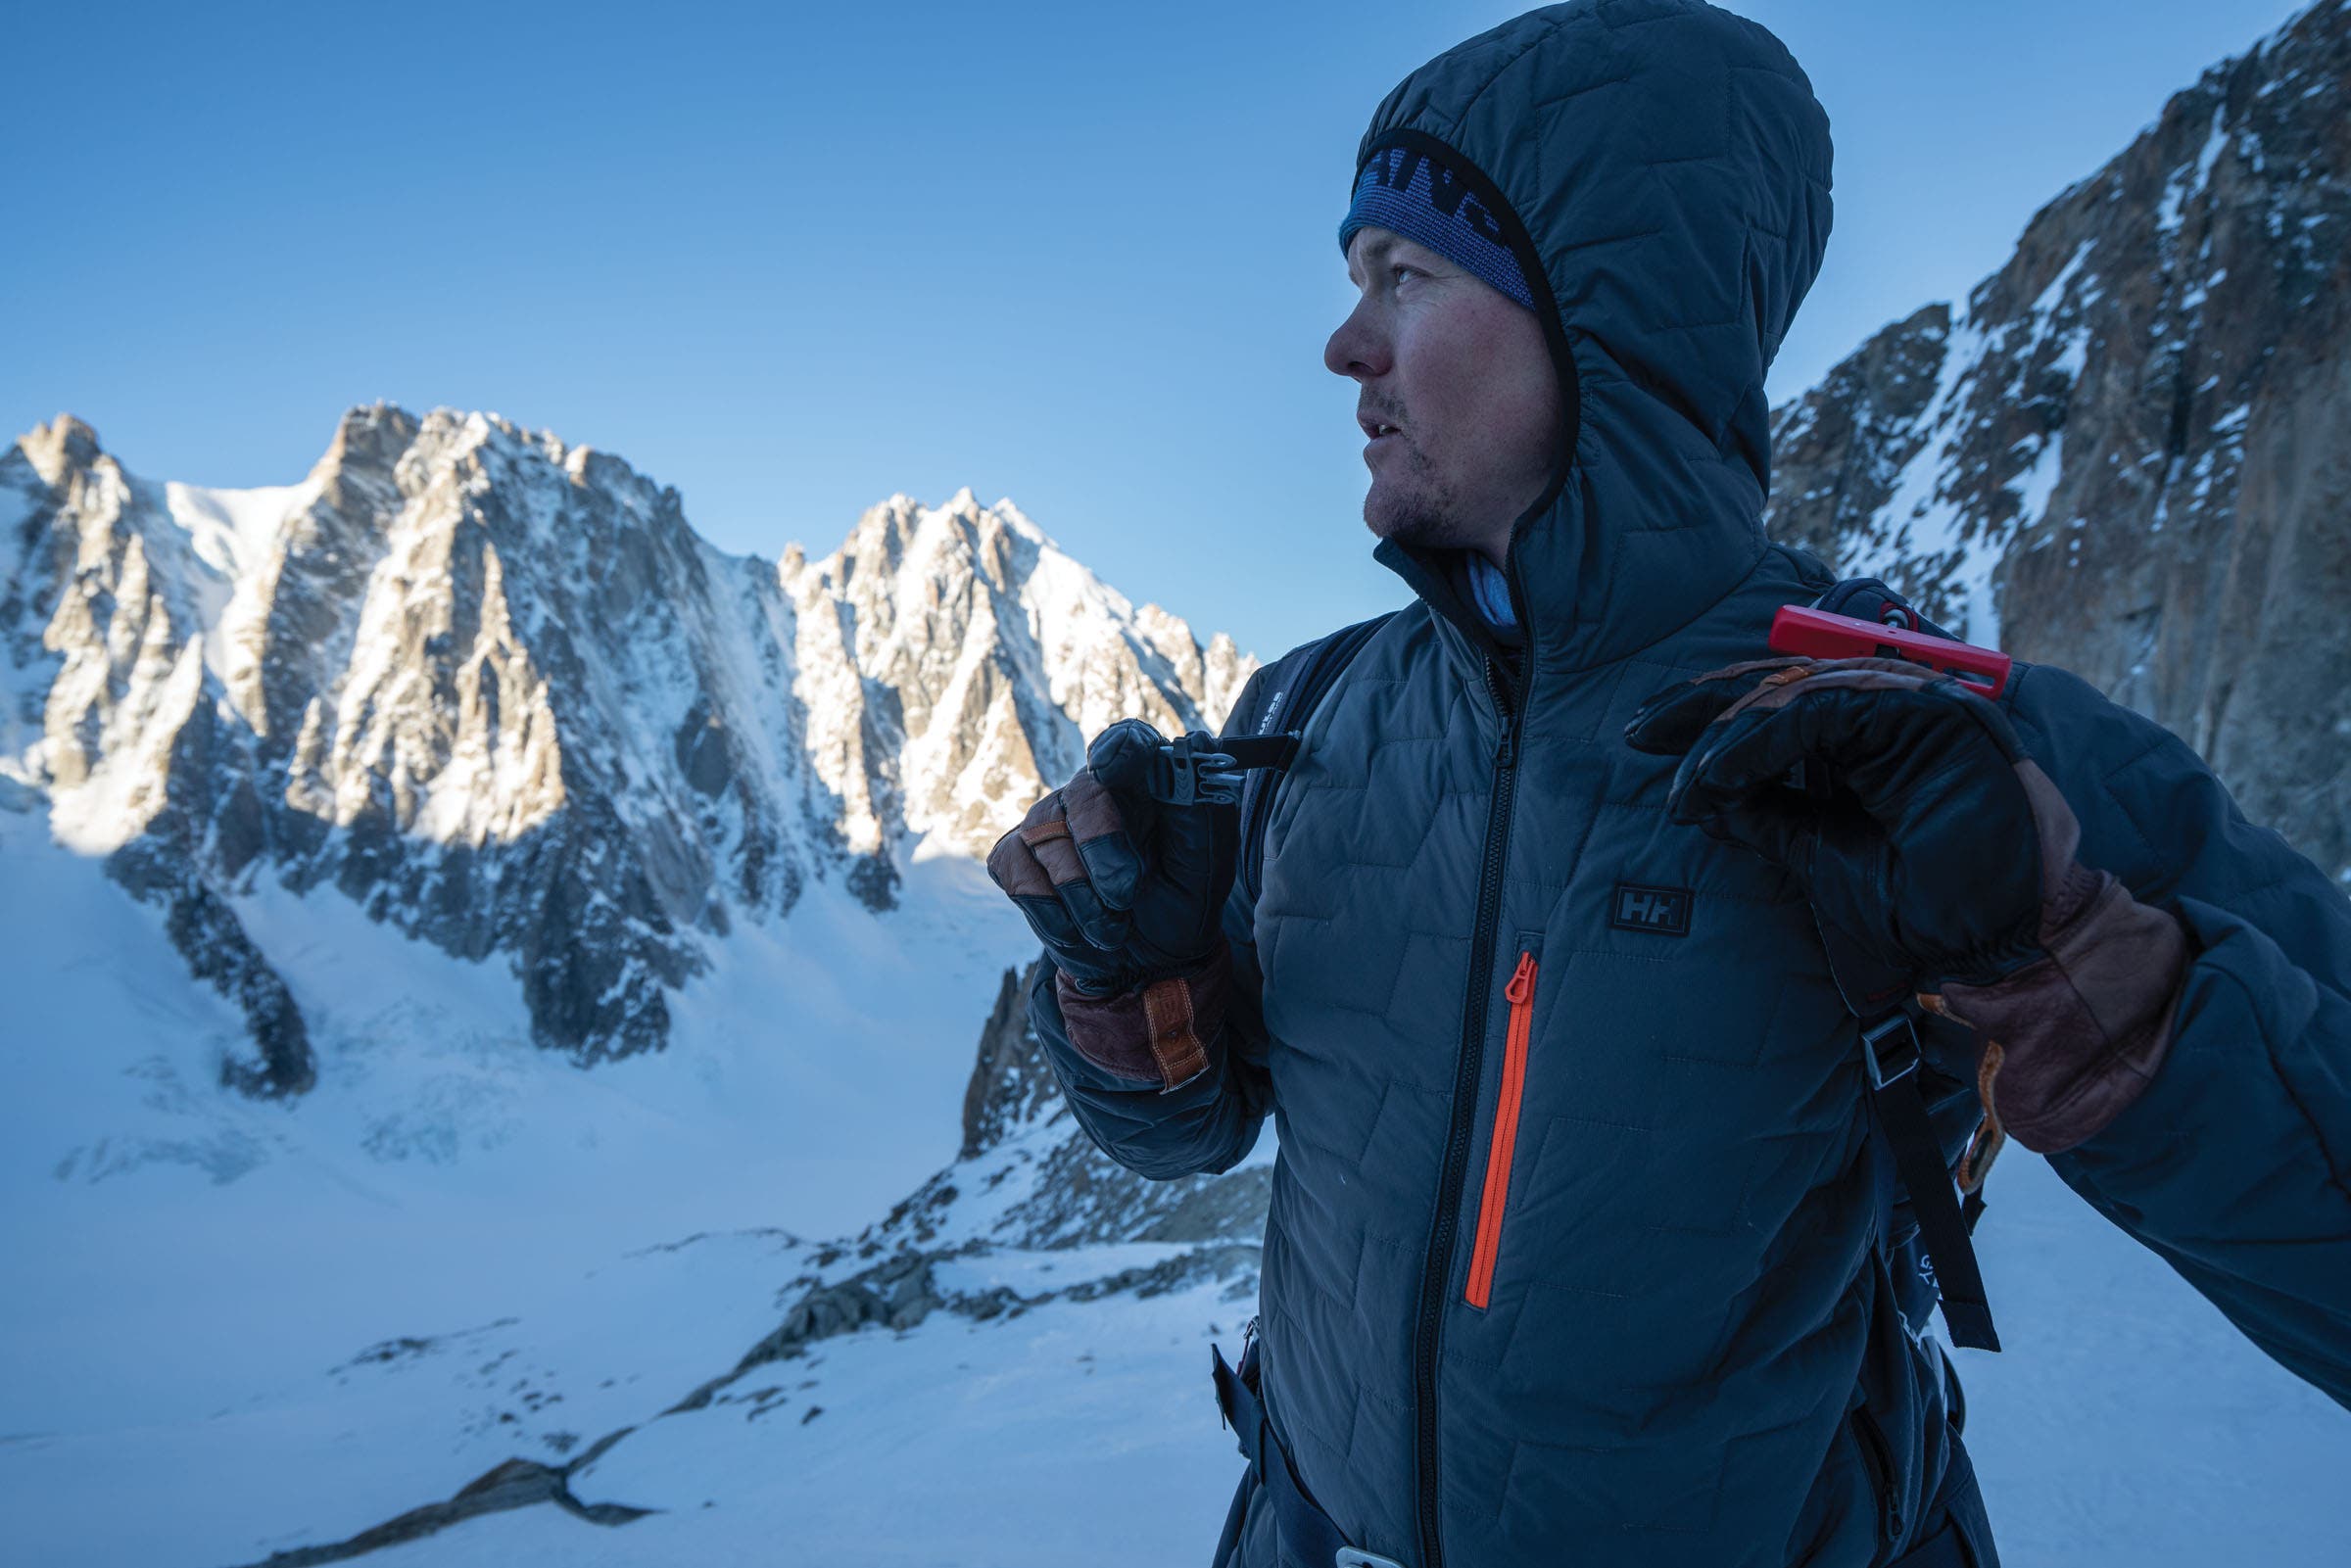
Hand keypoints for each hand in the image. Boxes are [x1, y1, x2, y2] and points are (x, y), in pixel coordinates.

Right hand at [985, 718, 1237, 993]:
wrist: (1147, 960)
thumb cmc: (1183, 902)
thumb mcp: (1207, 864)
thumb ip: (1201, 808)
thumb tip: (1191, 744)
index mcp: (1144, 780)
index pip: (1127, 742)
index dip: (1117, 749)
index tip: (1110, 765)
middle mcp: (1091, 789)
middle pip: (1082, 797)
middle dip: (1102, 854)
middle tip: (1127, 898)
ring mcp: (1047, 820)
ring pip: (1046, 842)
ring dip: (1083, 902)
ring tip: (1115, 931)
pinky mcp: (1014, 855)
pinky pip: (1016, 873)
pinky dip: (1050, 916)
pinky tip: (1077, 931)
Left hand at [1621, 655, 2051, 990]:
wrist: (1999, 948)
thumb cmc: (1923, 910)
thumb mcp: (1818, 857)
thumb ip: (1768, 819)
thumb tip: (1702, 796)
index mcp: (1865, 742)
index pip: (1775, 709)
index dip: (1706, 720)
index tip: (1642, 741)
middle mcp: (1888, 714)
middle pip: (1777, 685)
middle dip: (1701, 708)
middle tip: (1638, 734)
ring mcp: (1913, 707)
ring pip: (1795, 693)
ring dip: (1728, 736)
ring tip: (1684, 782)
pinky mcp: (1930, 713)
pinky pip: (1824, 709)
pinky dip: (1764, 739)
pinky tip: (1721, 773)